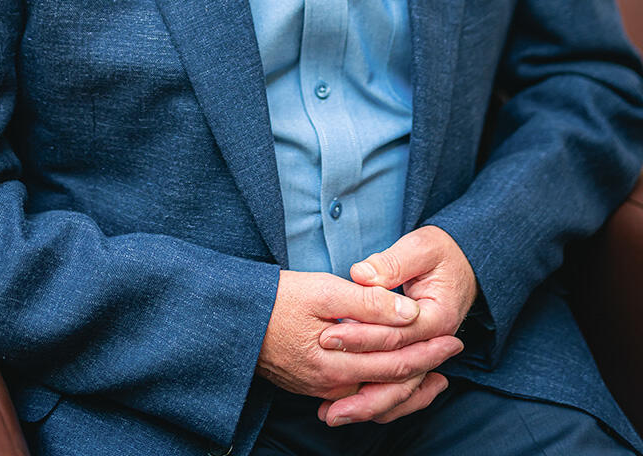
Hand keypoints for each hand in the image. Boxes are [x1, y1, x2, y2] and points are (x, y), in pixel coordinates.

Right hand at [256, 268, 462, 419]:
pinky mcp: (314, 387)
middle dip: (427, 368)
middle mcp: (333, 385)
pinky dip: (383, 392)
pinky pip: (359, 398)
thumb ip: (368, 304)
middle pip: (392, 384)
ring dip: (409, 389)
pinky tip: (392, 383)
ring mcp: (323, 390)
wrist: (235, 319)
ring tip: (434, 378)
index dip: (428, 348)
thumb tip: (409, 314)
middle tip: (454, 352)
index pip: (397, 360)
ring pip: (378, 398)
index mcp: (339, 361)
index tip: (453, 336)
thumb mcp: (323, 290)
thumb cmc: (277, 298)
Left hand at [316, 226, 476, 425]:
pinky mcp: (416, 357)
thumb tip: (361, 275)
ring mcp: (427, 354)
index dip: (360, 337)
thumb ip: (391, 263)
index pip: (394, 335)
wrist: (463, 262)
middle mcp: (435, 344)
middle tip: (325, 403)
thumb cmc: (440, 252)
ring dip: (366, 405)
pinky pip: (398, 389)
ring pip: (398, 391)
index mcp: (437, 318)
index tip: (326, 337)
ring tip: (330, 415)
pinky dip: (375, 399)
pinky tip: (347, 407)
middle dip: (360, 389)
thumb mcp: (420, 248)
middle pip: (398, 376)